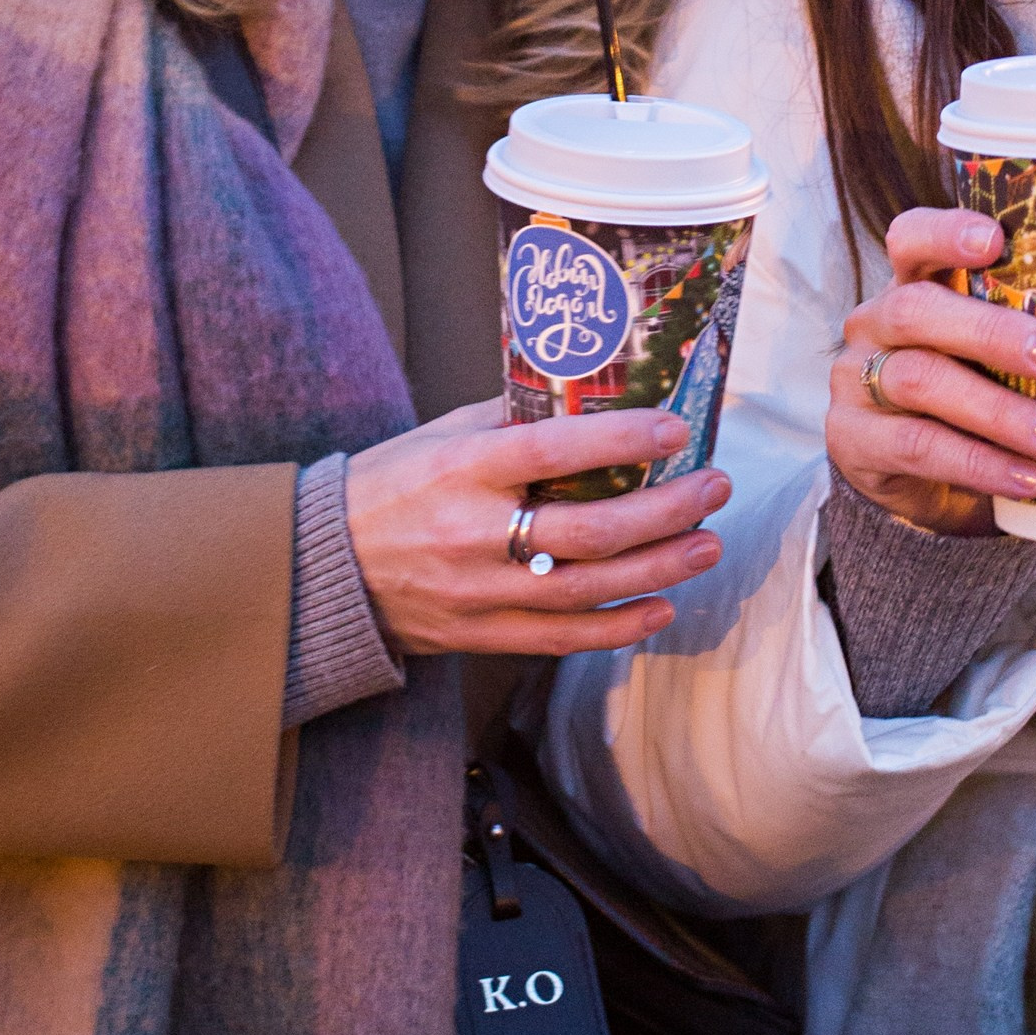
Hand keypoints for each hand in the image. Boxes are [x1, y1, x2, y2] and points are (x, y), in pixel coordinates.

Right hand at [344, 401, 729, 659]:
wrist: (323, 567)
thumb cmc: (392, 486)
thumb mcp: (442, 435)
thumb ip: (513, 420)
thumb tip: (592, 395)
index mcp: (463, 470)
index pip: (553, 451)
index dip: (620, 439)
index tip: (675, 428)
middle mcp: (474, 533)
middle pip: (589, 530)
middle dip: (666, 509)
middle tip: (713, 487)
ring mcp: (479, 592)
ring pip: (587, 588)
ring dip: (660, 567)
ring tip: (708, 543)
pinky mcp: (481, 635)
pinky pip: (562, 639)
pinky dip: (619, 627)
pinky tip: (663, 606)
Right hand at [826, 206, 1035, 536]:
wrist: (934, 486)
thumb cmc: (984, 401)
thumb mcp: (1005, 360)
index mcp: (914, 285)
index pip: (912, 238)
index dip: (946, 232)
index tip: (996, 240)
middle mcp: (875, 323)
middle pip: (916, 309)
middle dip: (991, 332)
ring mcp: (855, 381)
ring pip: (918, 380)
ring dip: (996, 411)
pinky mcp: (852, 441)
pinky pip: (915, 446)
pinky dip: (977, 464)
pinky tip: (1028, 479)